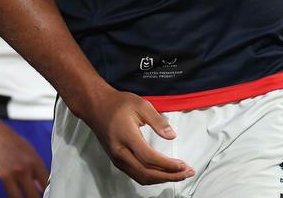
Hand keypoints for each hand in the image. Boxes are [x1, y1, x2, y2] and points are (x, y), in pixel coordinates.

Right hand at [0, 114, 47, 197]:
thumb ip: (35, 168)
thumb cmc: (10, 140)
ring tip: (26, 197)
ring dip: (26, 197)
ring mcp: (14, 174)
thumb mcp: (29, 151)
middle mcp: (27, 169)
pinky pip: (11, 194)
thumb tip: (39, 184)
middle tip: (35, 197)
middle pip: (36, 194)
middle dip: (36, 197)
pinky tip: (16, 196)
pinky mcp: (3, 178)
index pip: (46, 182)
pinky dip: (14, 197)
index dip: (47, 191)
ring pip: (24, 197)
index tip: (45, 194)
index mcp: (35, 161)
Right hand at [78, 86, 193, 185]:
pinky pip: (135, 174)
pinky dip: (151, 177)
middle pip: (146, 172)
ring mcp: (117, 158)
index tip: (183, 165)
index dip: (167, 165)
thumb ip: (157, 121)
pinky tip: (162, 173)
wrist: (95, 106)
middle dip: (169, 176)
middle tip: (187, 173)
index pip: (149, 158)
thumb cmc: (118, 103)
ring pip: (141, 177)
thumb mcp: (141, 104)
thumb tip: (172, 136)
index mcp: (126, 136)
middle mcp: (120, 152)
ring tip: (179, 175)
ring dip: (161, 179)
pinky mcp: (117, 161)